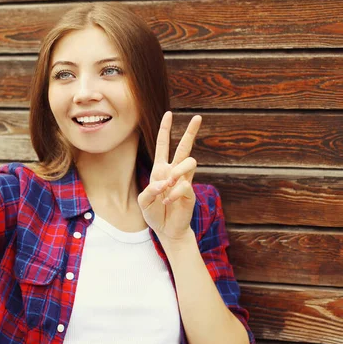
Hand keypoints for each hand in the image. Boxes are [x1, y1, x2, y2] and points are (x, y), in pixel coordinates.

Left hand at [137, 111, 201, 243]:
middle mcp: (174, 172)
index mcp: (160, 169)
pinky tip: (168, 203)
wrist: (166, 230)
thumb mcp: (143, 201)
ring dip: (177, 171)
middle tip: (198, 117)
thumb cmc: (153, 213)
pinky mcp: (190, 192)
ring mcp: (184, 181)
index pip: (163, 145)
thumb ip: (150, 190)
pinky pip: (184, 186)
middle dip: (191, 132)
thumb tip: (166, 182)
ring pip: (189, 161)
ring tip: (169, 185)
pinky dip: (173, 195)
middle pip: (184, 147)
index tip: (169, 113)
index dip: (165, 129)